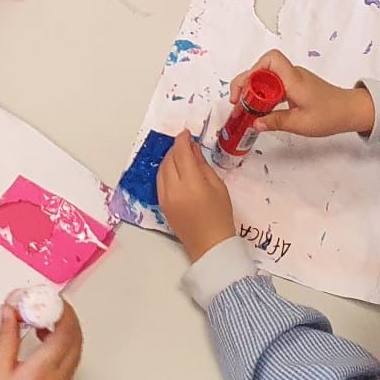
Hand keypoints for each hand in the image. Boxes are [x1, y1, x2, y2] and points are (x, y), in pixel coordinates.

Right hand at [0, 302, 81, 379]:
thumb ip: (7, 336)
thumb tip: (11, 311)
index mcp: (47, 367)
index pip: (66, 329)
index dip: (61, 309)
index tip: (48, 297)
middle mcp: (62, 374)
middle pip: (76, 336)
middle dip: (64, 315)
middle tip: (46, 303)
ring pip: (76, 346)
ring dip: (65, 327)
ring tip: (42, 318)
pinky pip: (71, 356)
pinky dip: (63, 340)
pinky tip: (44, 337)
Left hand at [156, 131, 235, 261]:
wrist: (210, 245)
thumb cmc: (220, 216)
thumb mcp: (218, 186)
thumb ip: (202, 165)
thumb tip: (193, 149)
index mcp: (191, 184)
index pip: (181, 153)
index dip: (182, 140)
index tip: (186, 133)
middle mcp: (173, 189)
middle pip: (169, 160)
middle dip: (176, 148)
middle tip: (185, 144)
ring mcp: (165, 198)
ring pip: (161, 169)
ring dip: (168, 159)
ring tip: (180, 155)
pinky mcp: (162, 205)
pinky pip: (159, 182)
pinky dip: (165, 171)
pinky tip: (174, 170)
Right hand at [230, 49, 374, 139]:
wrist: (351, 111)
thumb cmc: (330, 115)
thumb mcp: (301, 123)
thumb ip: (276, 122)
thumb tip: (254, 123)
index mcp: (293, 79)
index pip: (271, 59)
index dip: (253, 70)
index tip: (245, 91)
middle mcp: (292, 75)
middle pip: (262, 68)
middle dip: (245, 83)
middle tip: (236, 103)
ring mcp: (293, 80)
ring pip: (266, 78)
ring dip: (252, 90)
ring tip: (243, 108)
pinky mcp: (294, 86)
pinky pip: (273, 86)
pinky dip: (262, 95)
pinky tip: (259, 109)